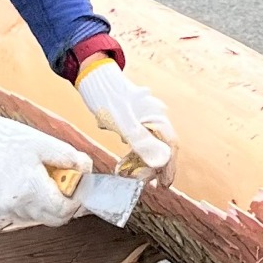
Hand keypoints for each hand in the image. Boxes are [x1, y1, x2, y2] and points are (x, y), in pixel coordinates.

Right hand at [0, 108, 86, 230]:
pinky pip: (22, 212)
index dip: (77, 199)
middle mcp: (16, 204)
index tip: (78, 186)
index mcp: (30, 188)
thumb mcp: (44, 142)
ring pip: (37, 217)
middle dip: (65, 204)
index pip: (64, 210)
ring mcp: (4, 207)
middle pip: (53, 219)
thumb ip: (70, 157)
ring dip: (47, 204)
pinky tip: (27, 183)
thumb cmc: (8, 139)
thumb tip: (86, 169)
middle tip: (64, 183)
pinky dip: (31, 203)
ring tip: (42, 179)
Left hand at [76, 57, 176, 175]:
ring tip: (127, 176)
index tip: (165, 184)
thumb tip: (159, 162)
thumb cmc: (107, 96)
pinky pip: (138, 144)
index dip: (169, 166)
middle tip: (138, 182)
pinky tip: (122, 165)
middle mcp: (154, 119)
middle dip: (150, 168)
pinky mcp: (133, 122)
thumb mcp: (122, 121)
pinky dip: (132, 156)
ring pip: (149, 148)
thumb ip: (141, 141)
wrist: (92, 78)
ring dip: (140, 164)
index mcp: (157, 117)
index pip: (170, 146)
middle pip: (160, 149)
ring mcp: (144, 121)